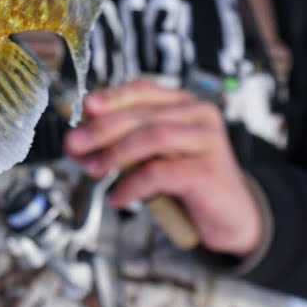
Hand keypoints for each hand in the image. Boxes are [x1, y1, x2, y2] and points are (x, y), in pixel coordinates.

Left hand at [63, 79, 262, 256]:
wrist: (230, 217)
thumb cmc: (187, 182)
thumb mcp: (151, 156)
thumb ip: (119, 143)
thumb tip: (77, 141)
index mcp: (183, 104)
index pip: (142, 89)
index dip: (111, 97)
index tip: (85, 108)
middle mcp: (199, 115)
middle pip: (142, 114)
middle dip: (102, 129)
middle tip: (75, 144)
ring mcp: (208, 141)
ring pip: (152, 137)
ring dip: (115, 154)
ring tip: (92, 170)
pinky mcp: (209, 171)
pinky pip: (161, 173)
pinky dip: (132, 185)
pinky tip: (117, 197)